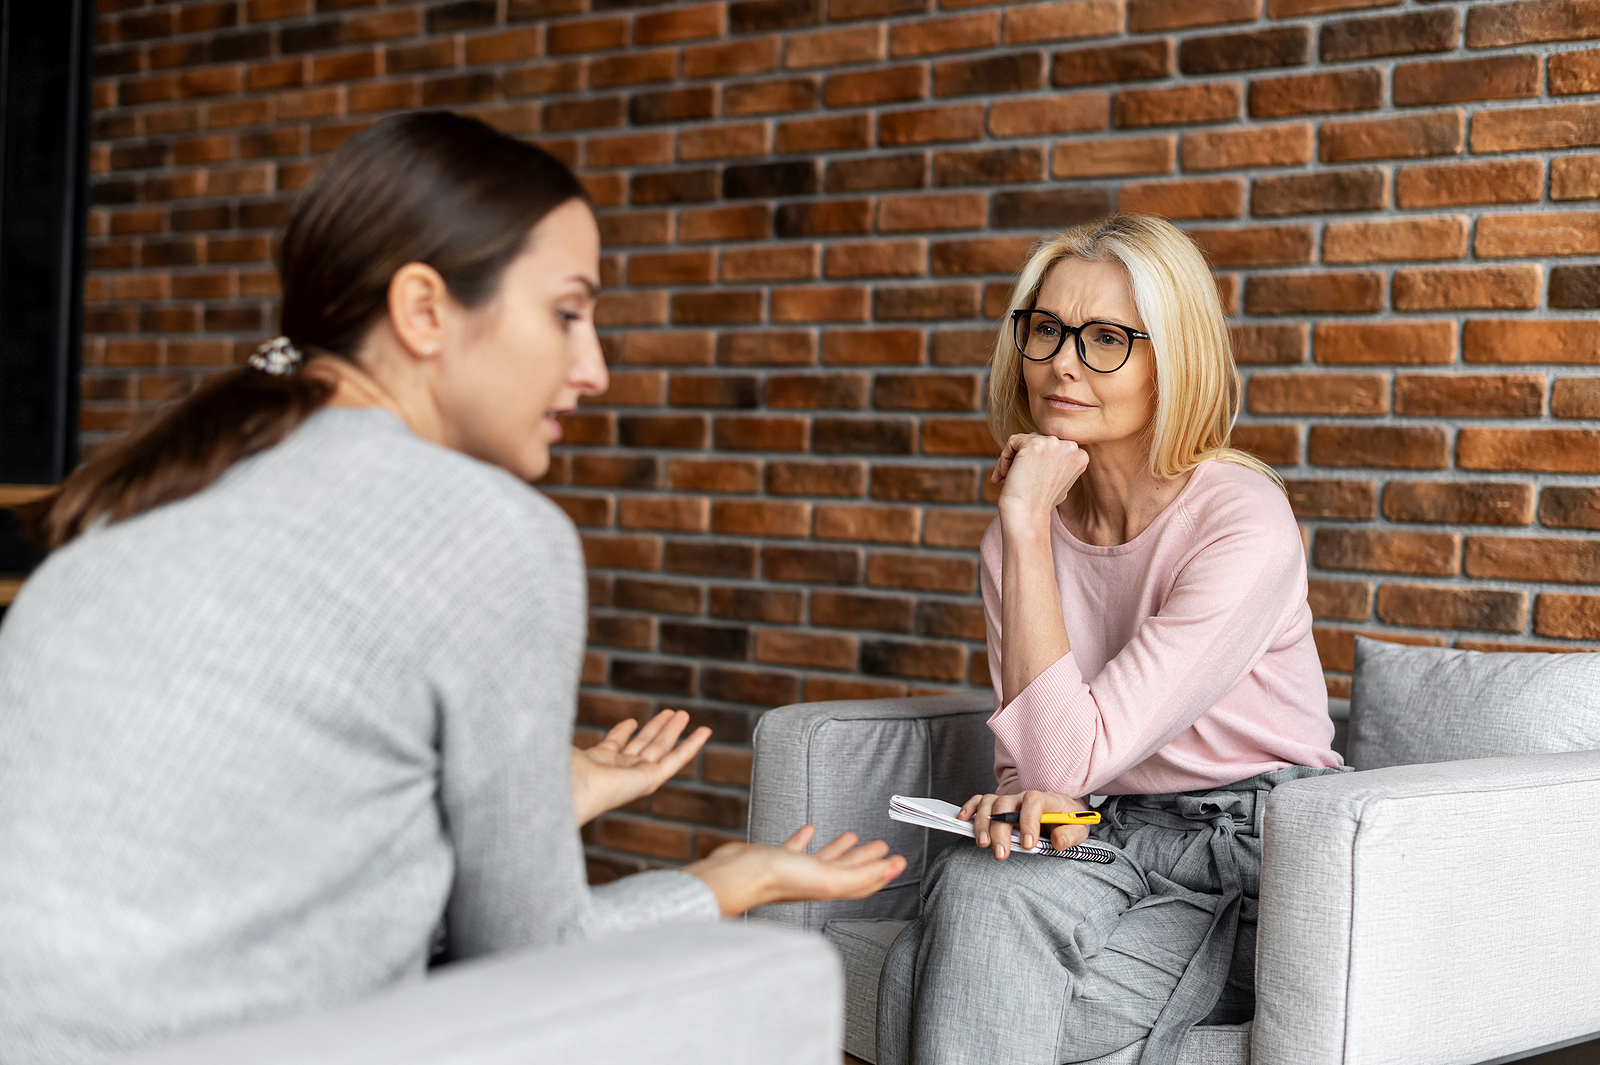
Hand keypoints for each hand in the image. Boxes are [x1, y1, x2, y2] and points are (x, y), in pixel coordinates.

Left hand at [569, 710, 710, 825]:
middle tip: (669, 712)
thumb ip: (557, 726)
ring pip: (661, 749)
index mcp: (595, 763)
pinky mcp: (650, 780)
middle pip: (641, 745)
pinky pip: (676, 760)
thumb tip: (538, 710)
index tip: (631, 721)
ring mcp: (635, 776)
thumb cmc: (559, 770)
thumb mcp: (560, 741)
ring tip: (683, 714)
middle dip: (655, 728)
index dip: (622, 732)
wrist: (568, 791)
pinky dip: (691, 745)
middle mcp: (617, 771)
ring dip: (673, 731)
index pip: (614, 746)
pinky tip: (703, 732)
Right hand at [686, 826, 906, 916]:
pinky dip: (805, 838)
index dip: (882, 872)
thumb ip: (860, 875)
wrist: (737, 874)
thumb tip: (894, 870)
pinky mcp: (775, 858)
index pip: (863, 882)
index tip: (899, 861)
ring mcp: (794, 870)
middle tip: (883, 846)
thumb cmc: (778, 879)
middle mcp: (814, 880)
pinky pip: (795, 847)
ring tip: (853, 835)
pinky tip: (810, 829)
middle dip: (867, 859)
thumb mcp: (827, 878)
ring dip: (841, 848)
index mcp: (829, 887)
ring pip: (824, 858)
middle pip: (848, 869)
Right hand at [958, 790, 1090, 860]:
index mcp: (1045, 799)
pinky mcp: (996, 806)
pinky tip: (964, 821)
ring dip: (983, 823)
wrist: (1060, 812)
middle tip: (1001, 854)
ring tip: (983, 844)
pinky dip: (969, 808)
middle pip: (1005, 805)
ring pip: (989, 803)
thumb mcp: (1078, 829)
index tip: (1028, 845)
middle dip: (1001, 831)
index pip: (1033, 802)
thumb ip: (1071, 834)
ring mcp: (1007, 800)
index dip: (1028, 822)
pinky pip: (978, 801)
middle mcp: (1022, 797)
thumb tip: (1058, 841)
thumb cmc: (1067, 822)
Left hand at [991, 433, 1088, 520]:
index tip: (1029, 480)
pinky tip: (1004, 476)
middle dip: (1023, 458)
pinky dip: (1003, 458)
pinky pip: (1012, 442)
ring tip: (1008, 478)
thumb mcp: (1060, 482)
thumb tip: (1048, 456)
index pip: (1052, 446)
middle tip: (1016, 479)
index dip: (1036, 462)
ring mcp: (1054, 443)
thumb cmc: (1039, 504)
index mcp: (1080, 455)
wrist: (1027, 516)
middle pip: (1038, 440)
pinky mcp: (1035, 444)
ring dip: (1012, 459)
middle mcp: (1071, 446)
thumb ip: (1059, 464)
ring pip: (1024, 441)